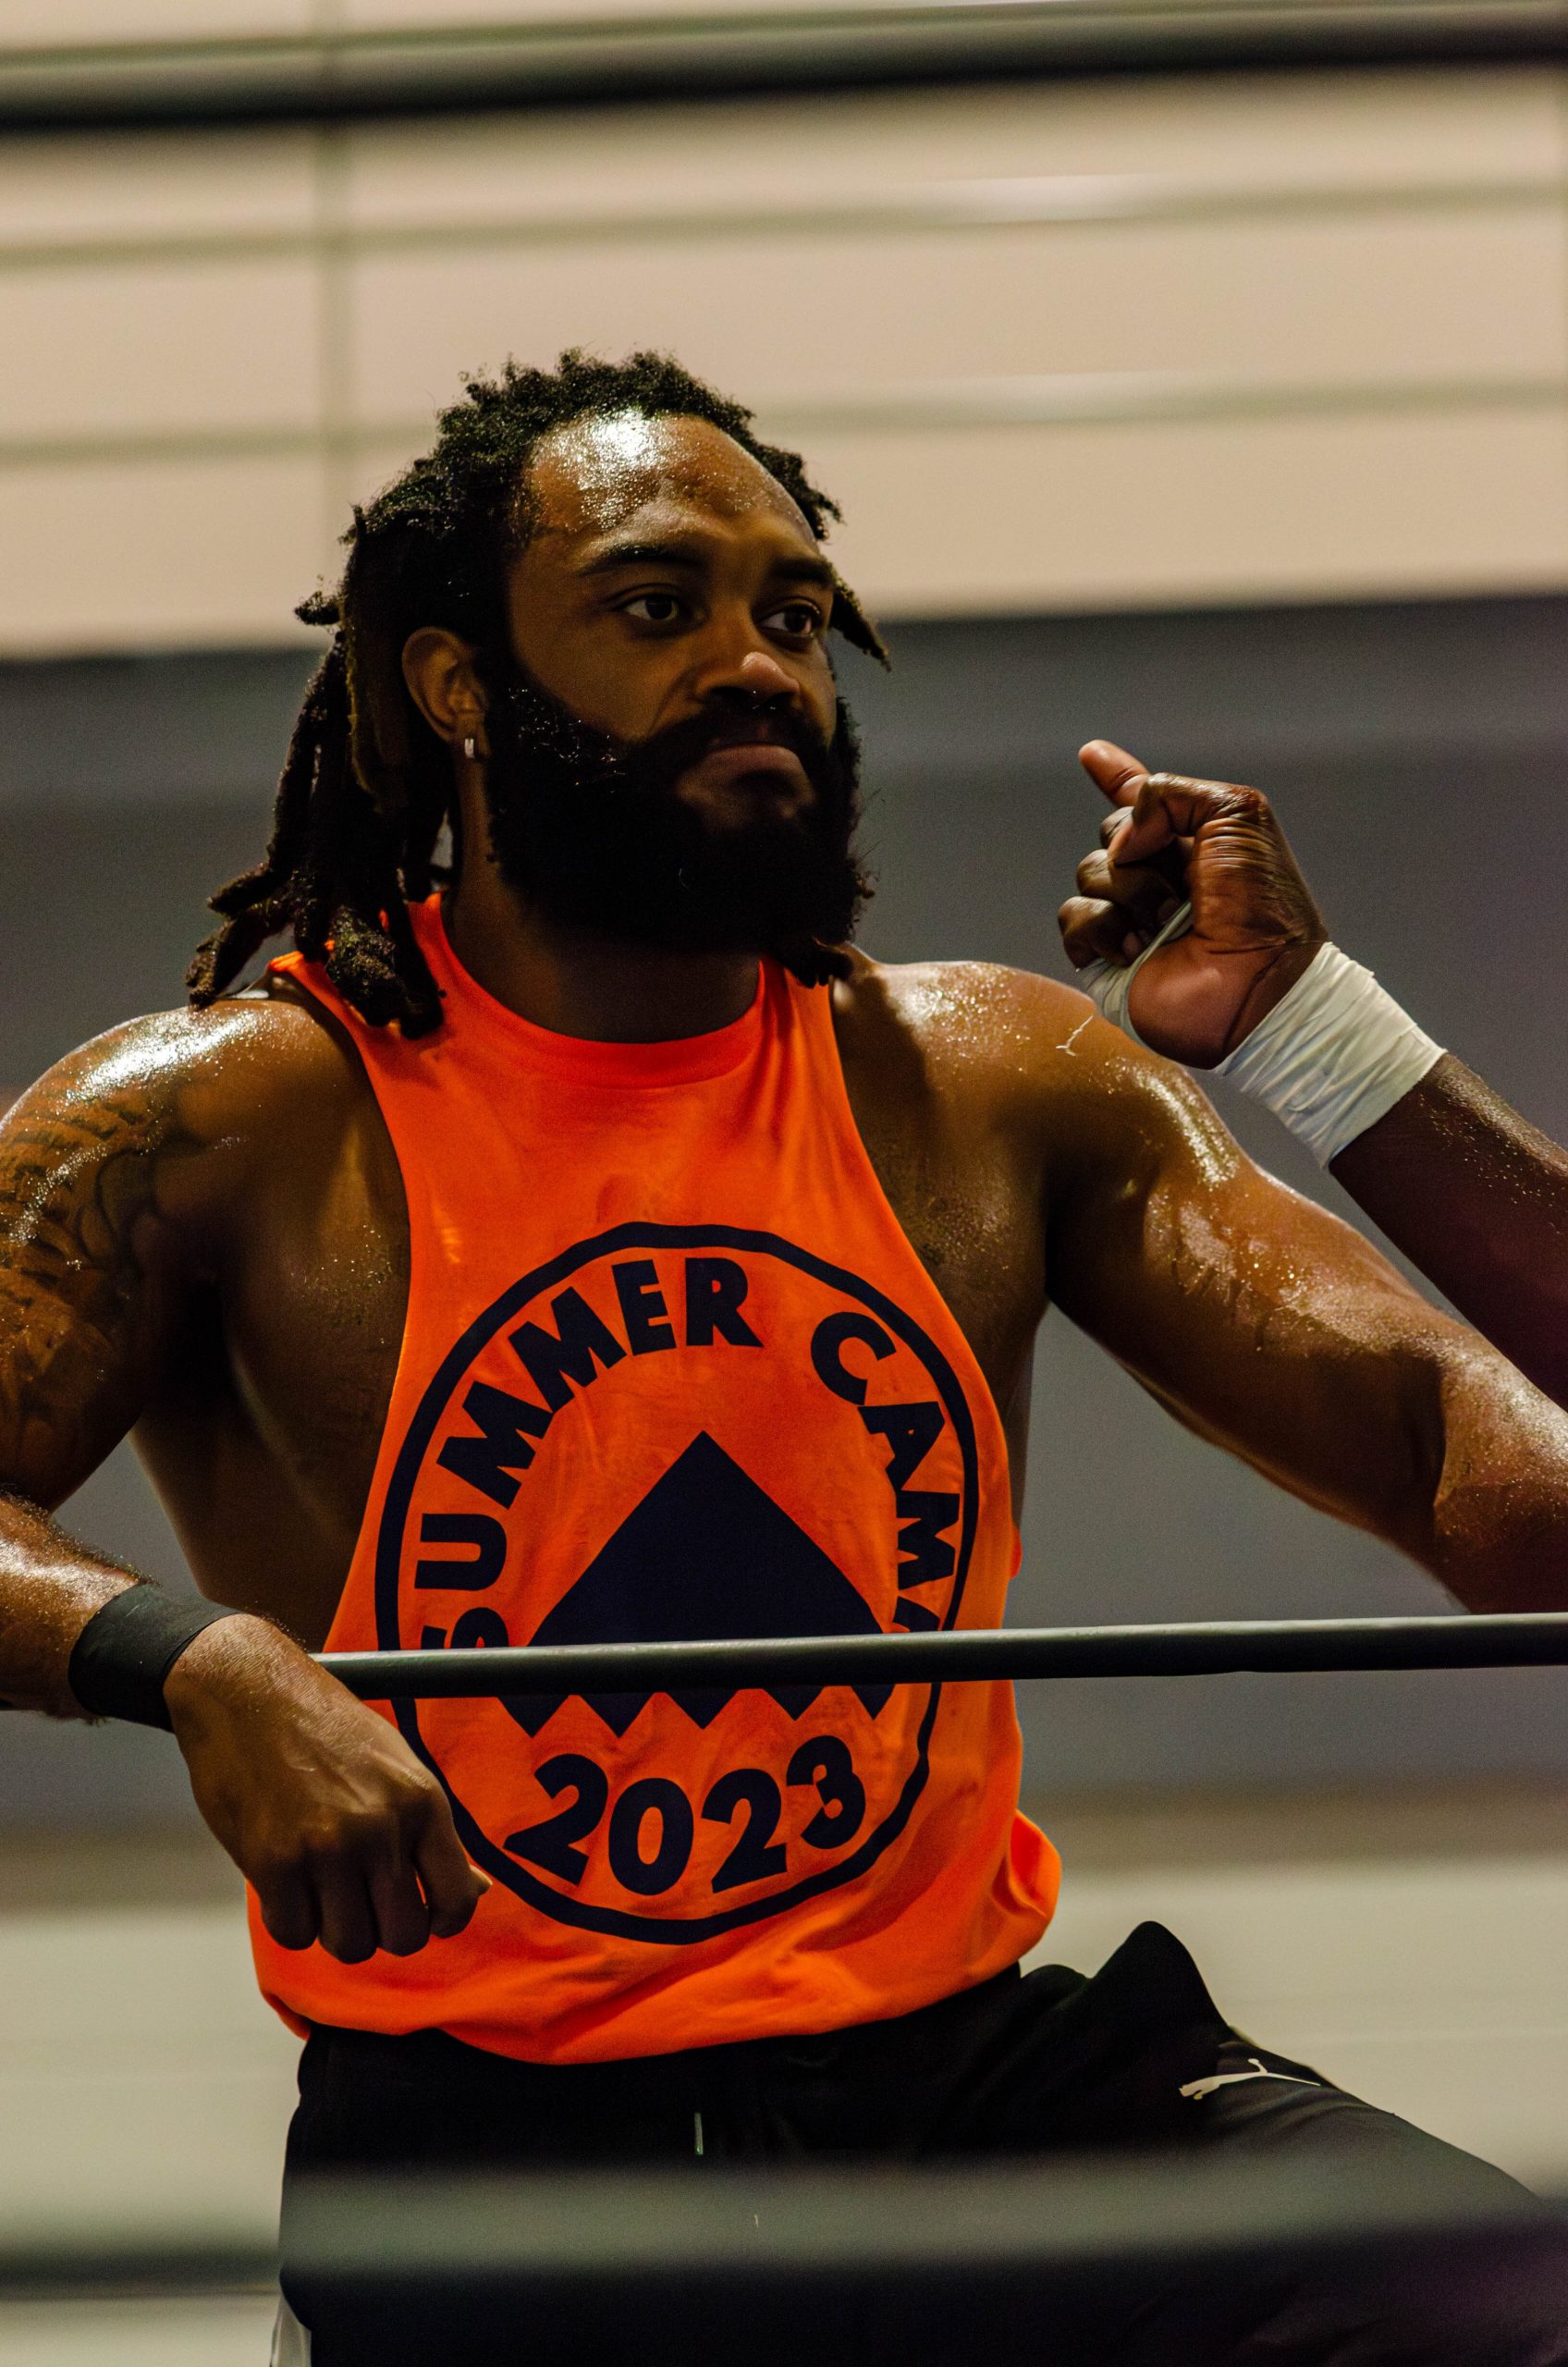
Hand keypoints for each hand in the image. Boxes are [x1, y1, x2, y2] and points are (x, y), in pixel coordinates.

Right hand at [164, 1615, 488, 1962]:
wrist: (249, 1693)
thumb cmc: (326, 1729)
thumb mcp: (398, 1765)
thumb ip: (432, 1833)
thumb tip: (478, 1890)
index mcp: (421, 1801)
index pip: (457, 1900)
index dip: (440, 1921)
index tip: (420, 1915)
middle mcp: (380, 1828)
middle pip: (403, 1937)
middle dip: (383, 1929)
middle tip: (360, 1901)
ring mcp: (326, 1848)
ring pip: (350, 1944)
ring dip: (334, 1927)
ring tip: (321, 1886)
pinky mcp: (273, 1864)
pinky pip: (295, 1933)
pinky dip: (291, 1918)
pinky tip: (287, 1882)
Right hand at [1057, 740, 1327, 1065]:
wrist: (1260, 980)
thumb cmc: (1263, 904)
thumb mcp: (1236, 814)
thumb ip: (1169, 794)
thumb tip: (1123, 840)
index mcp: (1192, 842)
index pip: (1142, 802)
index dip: (1117, 777)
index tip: (1093, 754)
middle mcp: (1158, 877)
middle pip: (1110, 833)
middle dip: (1141, 847)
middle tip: (1183, 883)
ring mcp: (1130, 917)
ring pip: (1089, 872)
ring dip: (1132, 891)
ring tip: (1170, 923)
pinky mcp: (1107, 957)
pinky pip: (1074, 918)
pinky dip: (1104, 926)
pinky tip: (1138, 947)